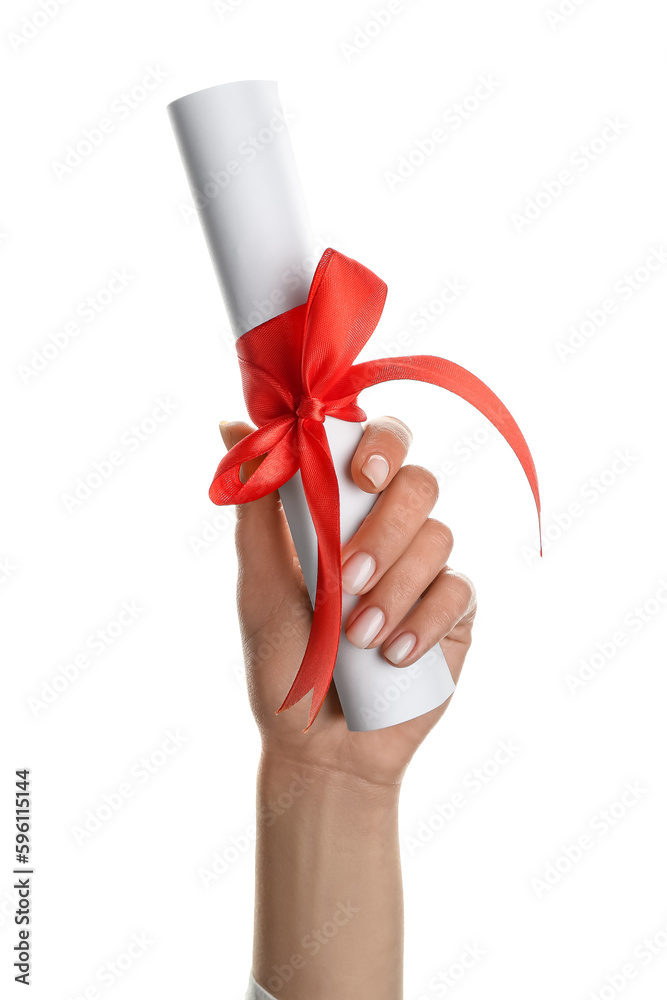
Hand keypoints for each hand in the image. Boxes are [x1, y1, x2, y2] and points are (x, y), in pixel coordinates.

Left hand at [220, 416, 475, 791]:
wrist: (321, 746)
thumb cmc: (283, 662)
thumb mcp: (260, 584)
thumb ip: (255, 506)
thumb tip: (230, 424)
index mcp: (344, 512)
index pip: (378, 444)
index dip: (379, 442)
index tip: (359, 476)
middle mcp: (391, 530)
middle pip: (419, 482)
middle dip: (384, 530)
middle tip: (345, 577)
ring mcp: (426, 570)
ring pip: (440, 535)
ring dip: (394, 586)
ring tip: (358, 638)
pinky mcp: (455, 612)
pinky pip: (459, 590)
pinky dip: (424, 621)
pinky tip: (393, 656)